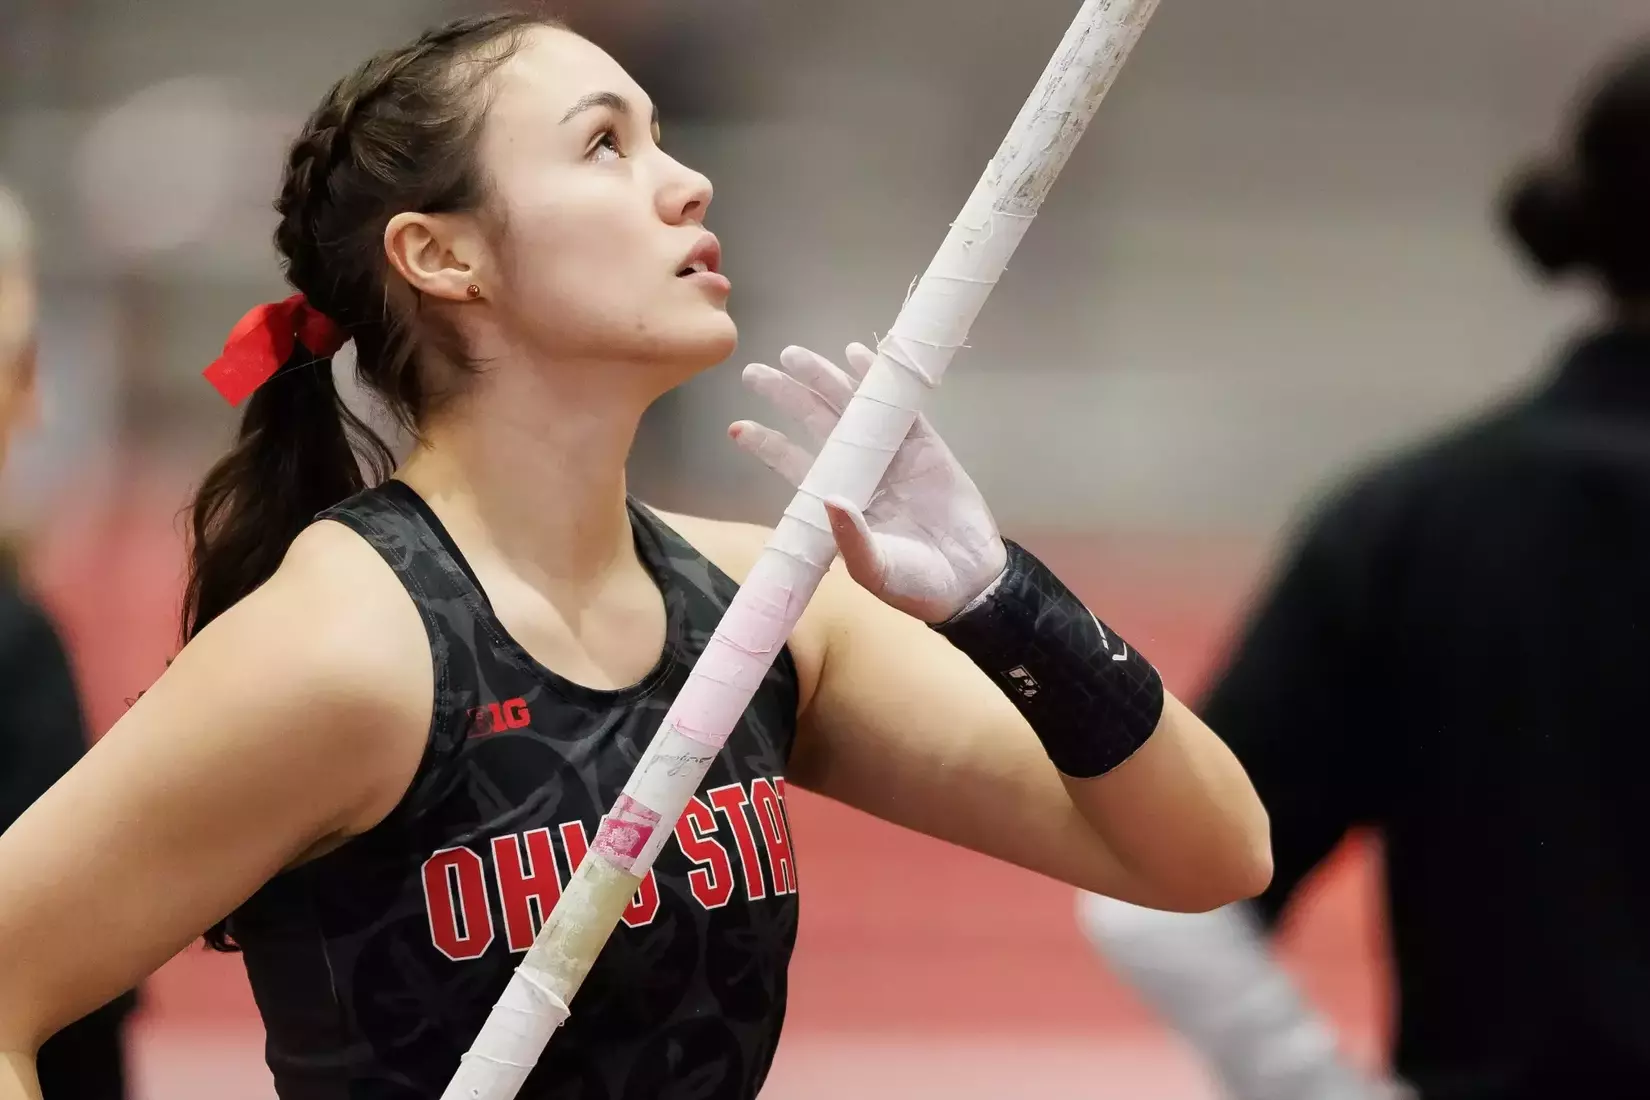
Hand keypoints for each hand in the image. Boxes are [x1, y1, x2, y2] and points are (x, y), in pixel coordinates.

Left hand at [729, 342, 1007, 622]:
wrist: (971, 581)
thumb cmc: (915, 585)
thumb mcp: (875, 571)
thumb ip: (851, 539)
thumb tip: (830, 499)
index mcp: (837, 501)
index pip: (794, 464)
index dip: (768, 444)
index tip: (737, 428)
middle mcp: (858, 471)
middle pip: (816, 423)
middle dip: (788, 396)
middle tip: (755, 372)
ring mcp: (891, 454)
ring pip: (851, 406)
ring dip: (825, 379)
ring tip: (795, 356)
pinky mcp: (925, 445)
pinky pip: (900, 405)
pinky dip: (881, 380)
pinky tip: (860, 356)